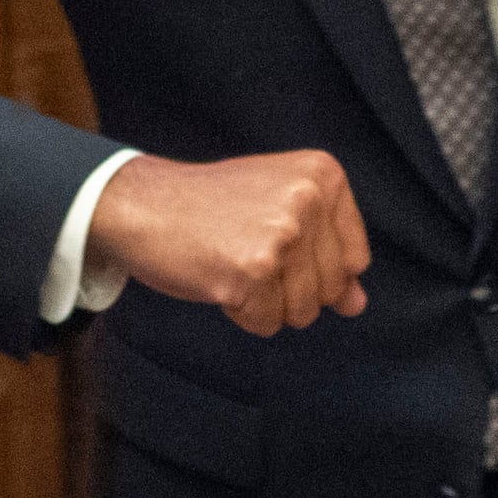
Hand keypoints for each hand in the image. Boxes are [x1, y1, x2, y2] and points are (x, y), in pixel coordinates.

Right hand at [89, 150, 369, 335]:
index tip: (275, 245)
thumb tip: (357, 304)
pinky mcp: (252, 269)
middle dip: (289, 289)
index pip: (355, 259)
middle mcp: (308, 198)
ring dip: (265, 303)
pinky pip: (266, 322)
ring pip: (303, 311)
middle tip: (245, 252)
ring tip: (232, 263)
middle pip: (331, 289)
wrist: (140, 204)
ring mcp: (281, 233)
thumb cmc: (209, 207)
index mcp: (323, 175)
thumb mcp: (278, 210)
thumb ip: (325, 254)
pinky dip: (241, 313)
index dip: (315, 270)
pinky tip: (218, 278)